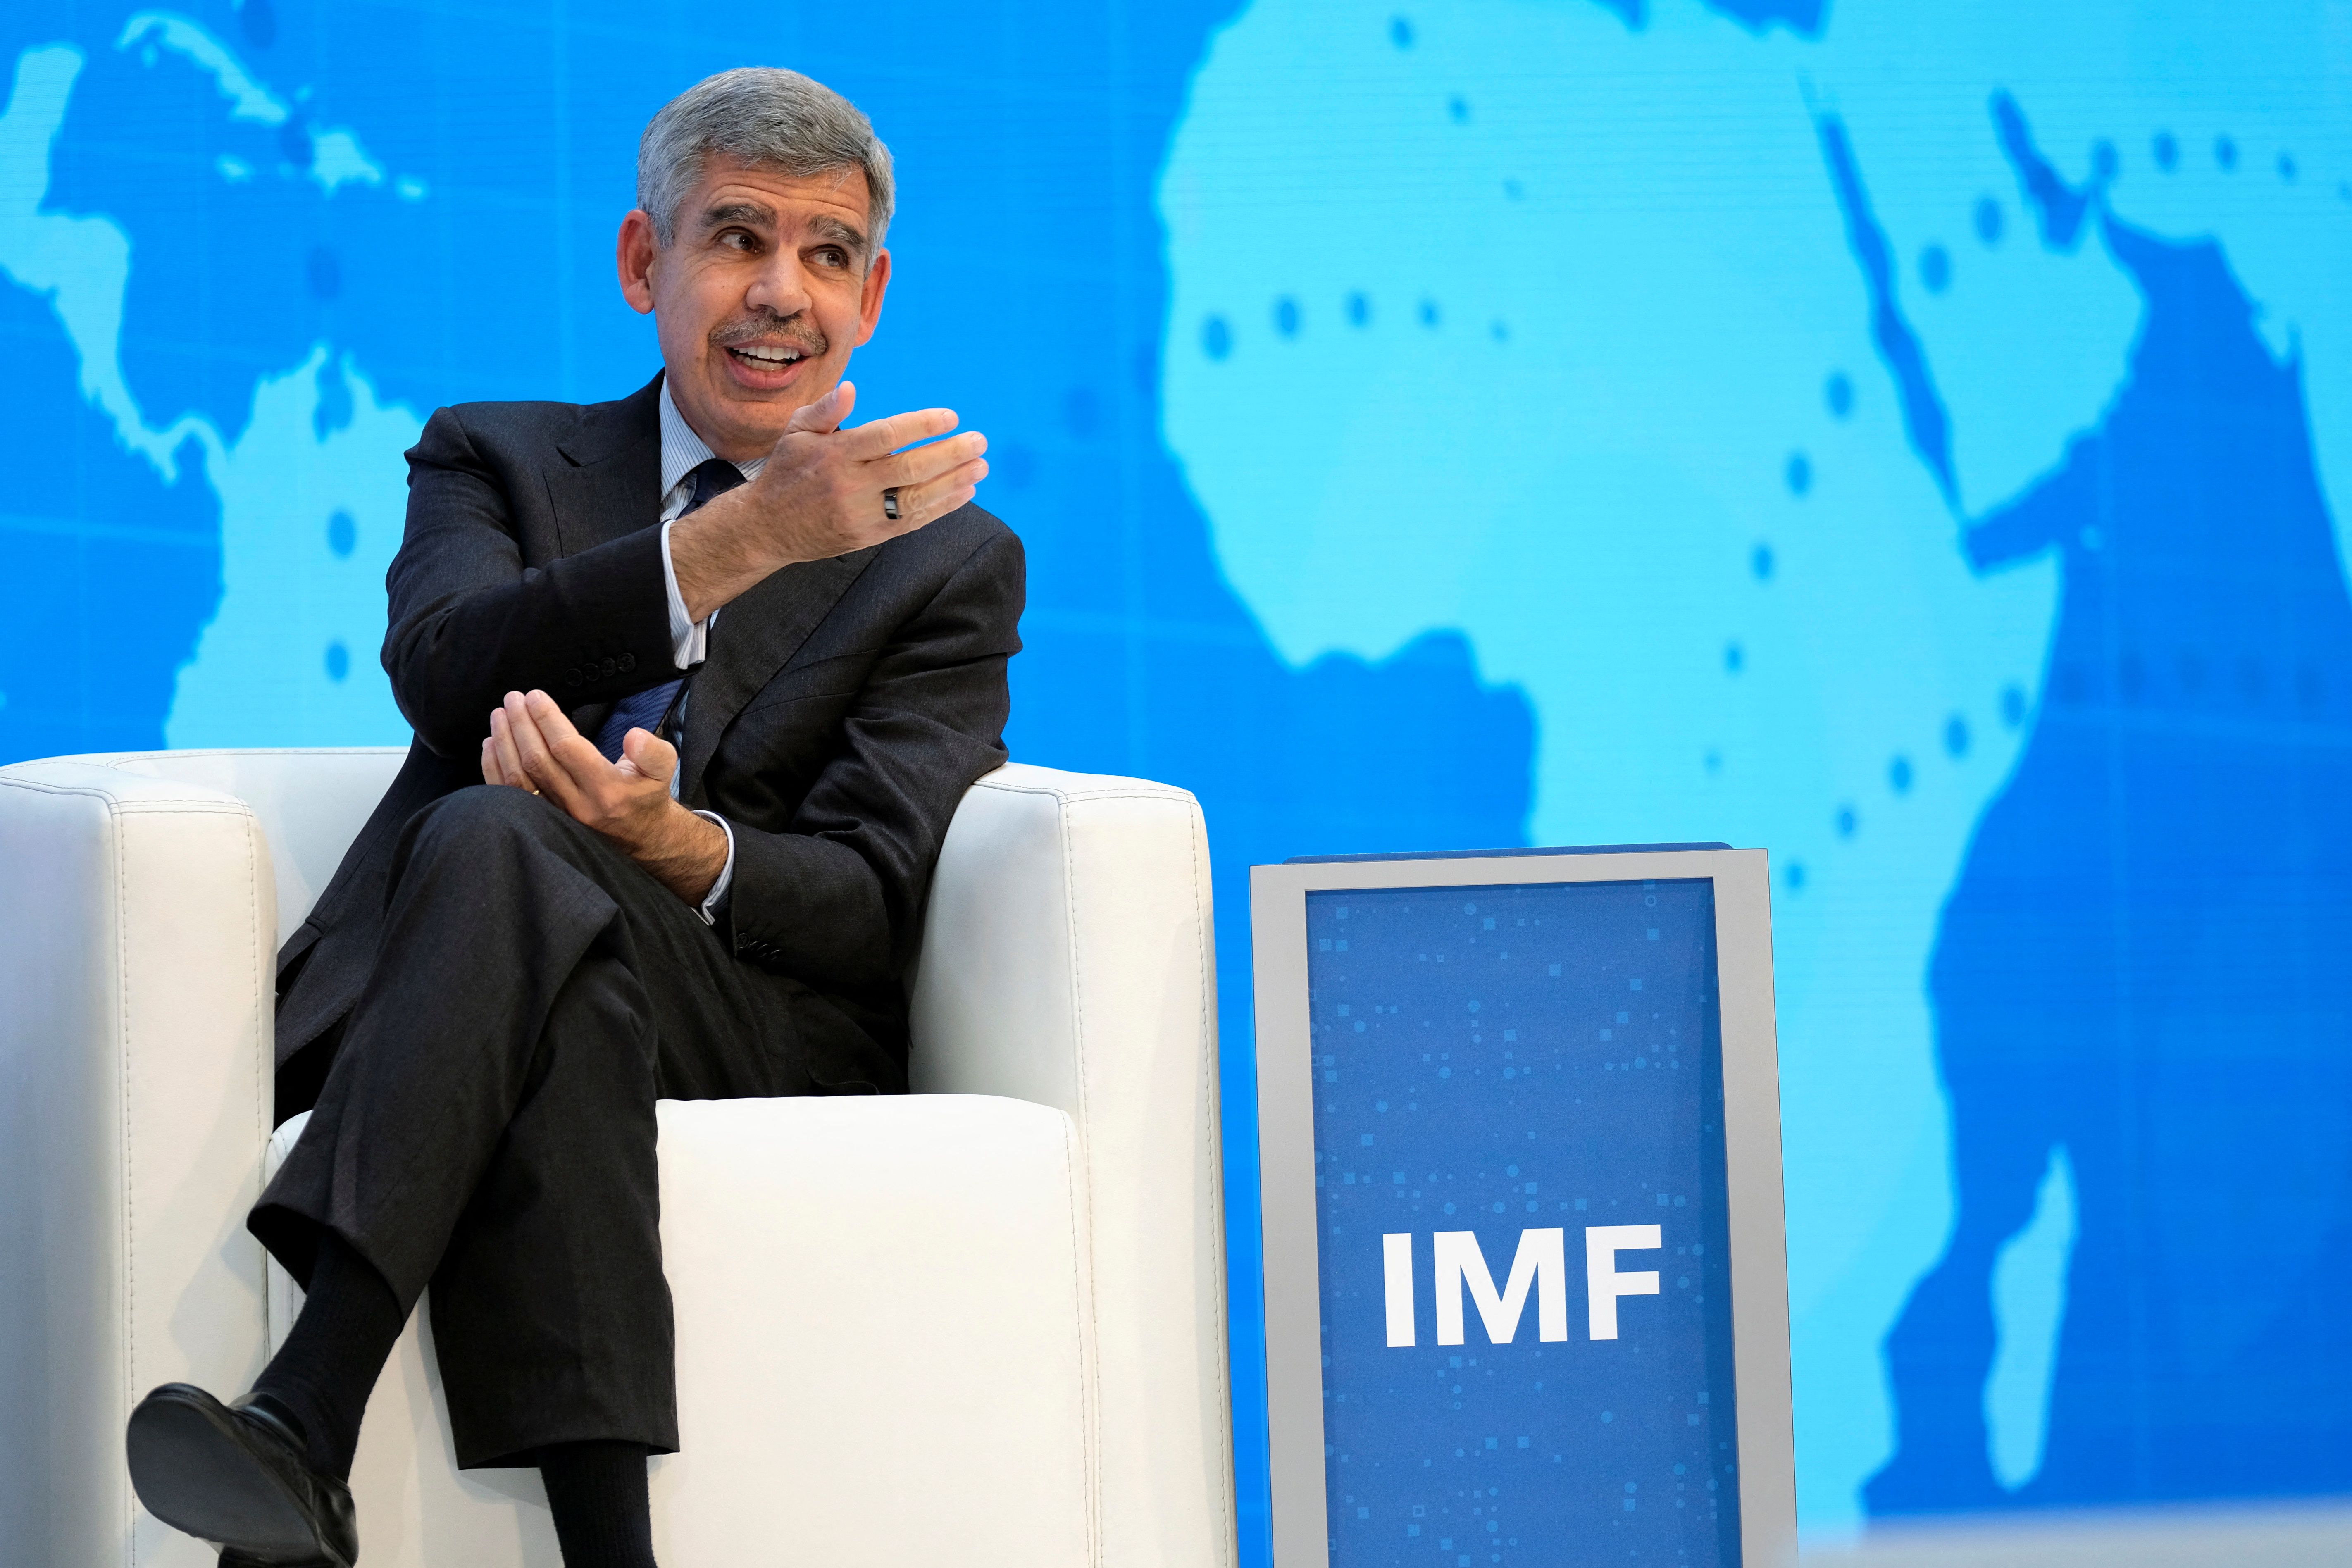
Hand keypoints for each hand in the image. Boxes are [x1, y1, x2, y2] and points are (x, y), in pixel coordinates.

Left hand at [480, 690, 730, 905]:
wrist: (641, 838)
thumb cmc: (646, 795)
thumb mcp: (663, 771)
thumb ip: (654, 752)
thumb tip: (634, 736)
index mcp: (607, 790)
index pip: (567, 749)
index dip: (547, 720)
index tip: (535, 696)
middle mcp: (577, 806)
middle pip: (537, 761)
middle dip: (521, 725)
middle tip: (513, 697)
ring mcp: (555, 816)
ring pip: (518, 779)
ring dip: (505, 743)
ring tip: (500, 714)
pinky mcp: (541, 820)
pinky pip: (510, 795)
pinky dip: (495, 768)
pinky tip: (491, 743)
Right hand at [667, 380, 987, 620]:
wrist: (769, 527)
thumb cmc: (787, 470)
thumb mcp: (796, 433)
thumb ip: (825, 410)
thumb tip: (850, 389)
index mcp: (834, 454)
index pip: (885, 436)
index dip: (920, 426)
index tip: (950, 417)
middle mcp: (849, 486)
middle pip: (909, 469)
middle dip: (949, 455)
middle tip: (980, 441)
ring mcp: (861, 515)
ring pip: (916, 498)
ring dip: (953, 482)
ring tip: (981, 466)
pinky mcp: (869, 537)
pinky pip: (912, 521)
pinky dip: (942, 507)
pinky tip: (965, 491)